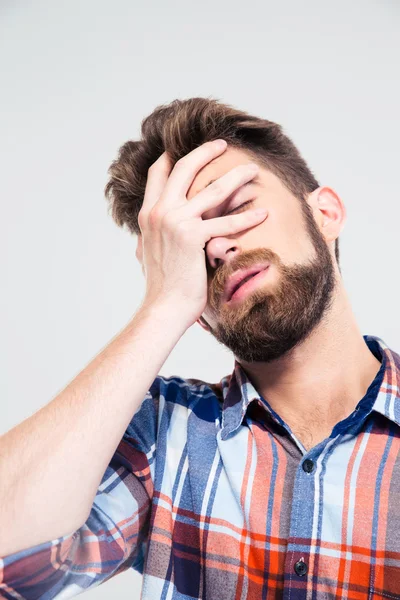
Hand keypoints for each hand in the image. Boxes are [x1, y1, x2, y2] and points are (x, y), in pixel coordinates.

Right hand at [136, 140, 266, 328]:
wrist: (162, 307)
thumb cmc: (161, 285)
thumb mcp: (148, 252)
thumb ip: (151, 235)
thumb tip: (151, 231)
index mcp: (148, 214)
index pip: (158, 173)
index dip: (173, 156)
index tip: (190, 147)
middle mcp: (159, 212)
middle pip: (184, 168)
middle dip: (205, 152)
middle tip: (222, 144)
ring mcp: (175, 222)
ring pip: (212, 190)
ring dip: (236, 177)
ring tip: (253, 170)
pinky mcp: (193, 237)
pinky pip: (227, 223)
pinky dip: (247, 217)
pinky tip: (263, 214)